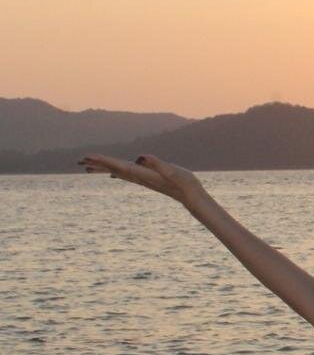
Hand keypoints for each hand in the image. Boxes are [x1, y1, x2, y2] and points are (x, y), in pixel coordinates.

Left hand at [77, 153, 207, 208]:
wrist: (192, 197)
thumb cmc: (185, 183)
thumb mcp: (173, 171)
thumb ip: (157, 164)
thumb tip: (141, 157)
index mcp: (142, 173)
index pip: (117, 165)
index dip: (102, 160)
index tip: (86, 157)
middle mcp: (139, 177)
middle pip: (113, 169)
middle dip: (97, 164)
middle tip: (79, 161)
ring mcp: (143, 179)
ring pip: (118, 172)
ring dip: (103, 168)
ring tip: (88, 167)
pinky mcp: (148, 179)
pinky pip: (127, 174)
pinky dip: (116, 171)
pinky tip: (113, 174)